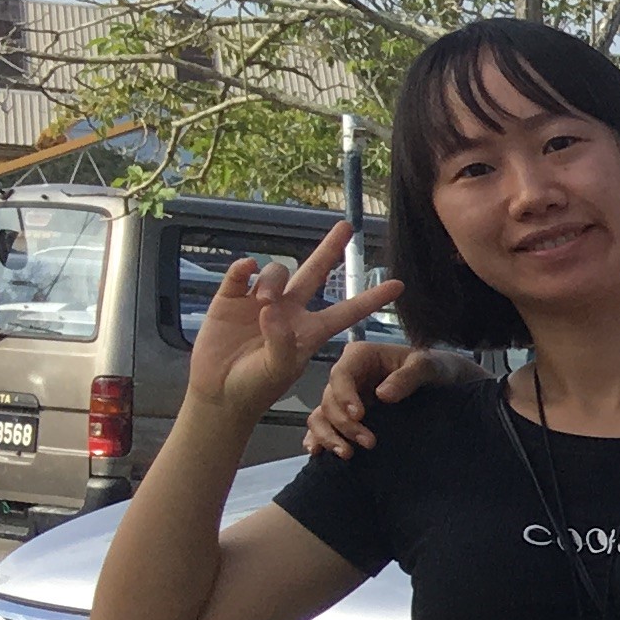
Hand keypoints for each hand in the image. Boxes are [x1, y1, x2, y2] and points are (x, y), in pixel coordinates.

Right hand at [195, 227, 403, 430]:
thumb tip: (272, 309)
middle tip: (346, 226)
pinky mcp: (230, 299)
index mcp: (310, 331)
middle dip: (330, 249)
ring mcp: (259, 302)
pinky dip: (244, 268)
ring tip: (263, 302)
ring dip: (273, 280)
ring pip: (276, 272)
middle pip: (314, 273)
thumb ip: (282, 343)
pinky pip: (240, 273)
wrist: (220, 393)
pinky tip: (246, 268)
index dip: (371, 299)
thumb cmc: (256, 387)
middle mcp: (289, 310)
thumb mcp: (278, 370)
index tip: (399, 285)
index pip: (348, 311)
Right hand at [302, 334, 476, 455]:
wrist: (445, 382)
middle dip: (344, 423)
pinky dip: (320, 438)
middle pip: (330, 399)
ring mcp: (346, 396)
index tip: (360, 416)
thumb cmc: (435, 367)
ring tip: (346, 454)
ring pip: (322, 414)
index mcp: (360, 356)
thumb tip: (382, 395)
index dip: (345, 396)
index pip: (341, 375)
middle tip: (369, 443)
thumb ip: (407, 377)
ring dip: (329, 435)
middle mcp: (348, 375)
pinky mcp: (348, 414)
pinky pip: (325, 425)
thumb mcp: (427, 366)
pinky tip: (321, 454)